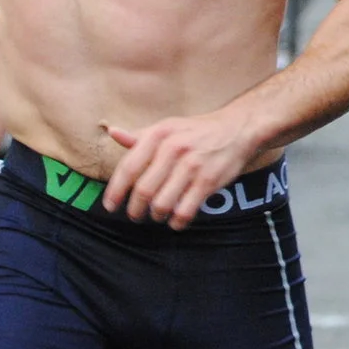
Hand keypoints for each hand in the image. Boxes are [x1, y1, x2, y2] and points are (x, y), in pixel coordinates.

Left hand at [100, 112, 262, 227]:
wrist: (238, 128)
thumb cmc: (197, 130)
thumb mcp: (168, 127)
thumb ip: (140, 135)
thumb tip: (113, 132)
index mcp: (159, 134)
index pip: (128, 168)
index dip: (115, 191)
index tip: (110, 206)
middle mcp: (173, 148)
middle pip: (143, 190)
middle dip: (135, 210)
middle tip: (135, 215)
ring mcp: (192, 165)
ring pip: (162, 204)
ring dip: (156, 216)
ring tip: (157, 215)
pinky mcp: (208, 181)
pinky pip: (184, 211)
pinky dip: (176, 221)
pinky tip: (176, 220)